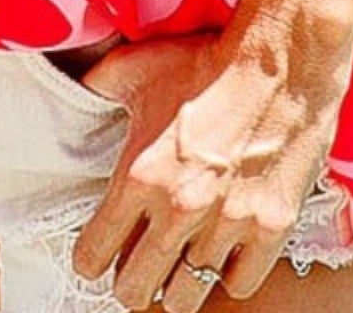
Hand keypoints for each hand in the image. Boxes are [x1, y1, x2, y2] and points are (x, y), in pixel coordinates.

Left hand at [70, 23, 352, 309]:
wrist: (278, 62)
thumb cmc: (205, 62)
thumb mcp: (135, 67)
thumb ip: (99, 86)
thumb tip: (73, 87)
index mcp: (138, 174)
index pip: (93, 254)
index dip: (90, 260)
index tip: (96, 257)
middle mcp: (178, 209)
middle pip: (135, 289)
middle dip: (129, 284)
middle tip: (135, 270)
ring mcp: (226, 224)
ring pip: (187, 296)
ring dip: (178, 285)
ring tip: (177, 269)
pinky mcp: (269, 230)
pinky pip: (239, 284)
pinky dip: (229, 275)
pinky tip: (223, 254)